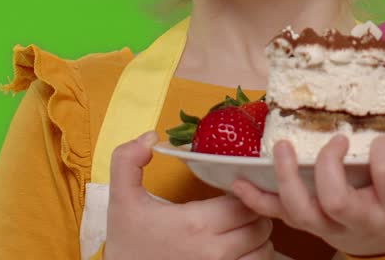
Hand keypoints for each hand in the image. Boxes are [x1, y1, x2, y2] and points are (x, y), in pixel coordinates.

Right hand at [105, 131, 273, 259]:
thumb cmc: (127, 243)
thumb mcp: (121, 199)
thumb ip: (128, 160)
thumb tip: (151, 136)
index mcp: (195, 223)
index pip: (246, 203)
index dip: (244, 193)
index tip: (233, 191)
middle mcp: (214, 251)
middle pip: (261, 225)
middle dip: (255, 213)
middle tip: (239, 208)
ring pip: (263, 250)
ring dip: (257, 238)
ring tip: (240, 229)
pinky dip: (253, 257)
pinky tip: (237, 250)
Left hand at [229, 133, 384, 256]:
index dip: (384, 155)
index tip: (382, 141)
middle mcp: (361, 218)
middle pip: (336, 199)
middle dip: (330, 165)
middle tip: (334, 141)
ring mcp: (332, 225)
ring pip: (302, 210)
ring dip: (286, 178)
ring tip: (282, 147)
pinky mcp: (313, 224)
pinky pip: (280, 216)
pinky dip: (257, 201)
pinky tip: (237, 183)